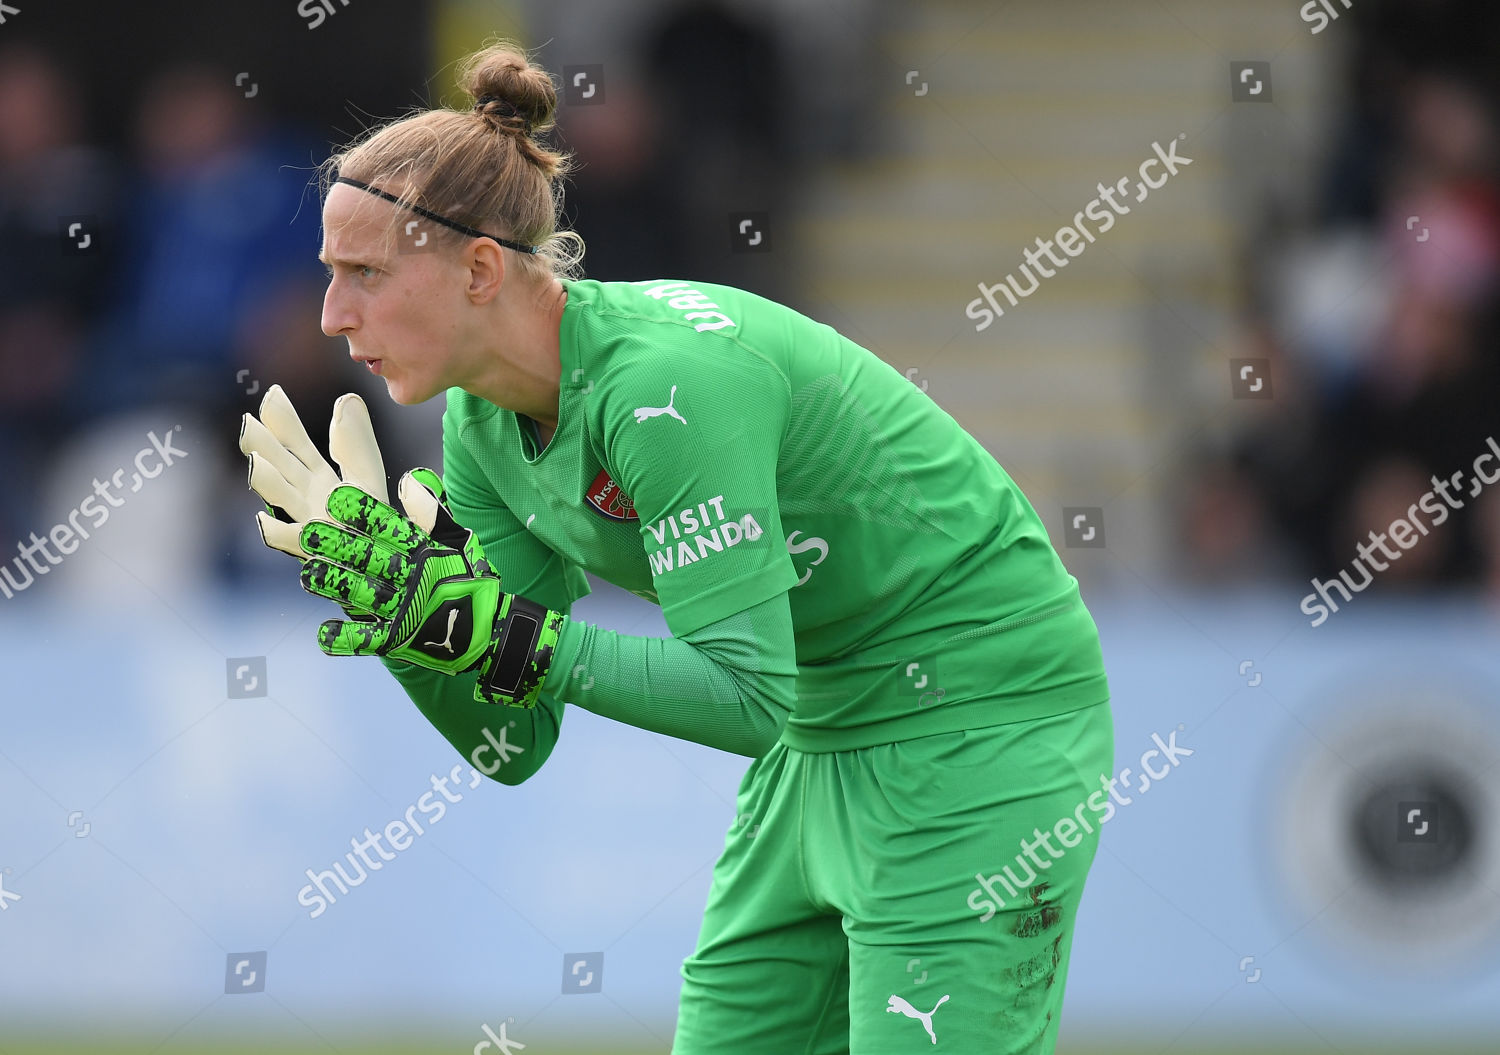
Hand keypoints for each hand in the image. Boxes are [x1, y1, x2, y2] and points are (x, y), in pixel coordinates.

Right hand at [239, 384, 386, 558]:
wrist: (394, 570)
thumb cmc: (379, 527)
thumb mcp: (370, 478)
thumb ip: (358, 444)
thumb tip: (348, 399)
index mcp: (321, 482)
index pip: (298, 446)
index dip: (284, 422)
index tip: (271, 395)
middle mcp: (309, 502)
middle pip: (283, 468)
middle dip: (265, 447)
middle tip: (248, 423)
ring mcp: (311, 527)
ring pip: (285, 501)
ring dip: (270, 484)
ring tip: (257, 464)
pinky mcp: (320, 554)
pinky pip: (297, 544)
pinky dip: (280, 534)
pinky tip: (264, 522)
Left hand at [298, 467, 567, 707]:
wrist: (488, 629)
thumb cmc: (469, 579)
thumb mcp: (458, 539)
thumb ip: (432, 510)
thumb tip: (411, 477)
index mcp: (422, 551)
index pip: (390, 526)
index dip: (363, 513)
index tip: (337, 498)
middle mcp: (409, 578)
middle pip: (368, 558)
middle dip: (339, 546)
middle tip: (310, 532)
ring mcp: (402, 610)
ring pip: (361, 593)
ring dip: (334, 585)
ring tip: (308, 573)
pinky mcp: (396, 640)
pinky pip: (366, 639)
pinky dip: (346, 638)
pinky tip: (324, 632)